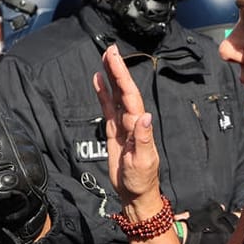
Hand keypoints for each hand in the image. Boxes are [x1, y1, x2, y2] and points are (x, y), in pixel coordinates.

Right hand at [93, 44, 160, 210]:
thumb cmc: (141, 180)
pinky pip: (108, 108)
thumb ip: (143, 139)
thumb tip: (144, 117)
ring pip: (116, 96)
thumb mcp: (143, 161)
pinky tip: (100, 80)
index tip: (115, 60)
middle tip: (110, 49)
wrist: (135, 194)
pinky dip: (104, 93)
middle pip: (123, 90)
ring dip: (111, 77)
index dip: (122, 77)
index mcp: (139, 126)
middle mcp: (132, 121)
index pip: (130, 96)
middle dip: (117, 70)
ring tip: (105, 57)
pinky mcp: (114, 132)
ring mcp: (122, 125)